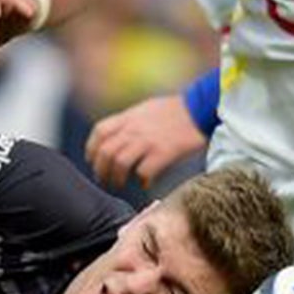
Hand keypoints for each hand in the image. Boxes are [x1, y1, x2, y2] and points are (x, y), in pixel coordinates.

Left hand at [86, 94, 207, 187]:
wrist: (201, 108)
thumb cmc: (178, 110)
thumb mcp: (147, 108)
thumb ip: (131, 121)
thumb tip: (120, 134)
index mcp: (129, 117)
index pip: (100, 132)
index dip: (92, 149)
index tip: (93, 160)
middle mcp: (134, 129)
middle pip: (105, 152)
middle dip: (101, 169)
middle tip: (104, 179)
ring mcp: (147, 141)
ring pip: (119, 164)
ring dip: (116, 178)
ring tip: (119, 184)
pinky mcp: (163, 153)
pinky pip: (143, 172)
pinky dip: (141, 181)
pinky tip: (145, 183)